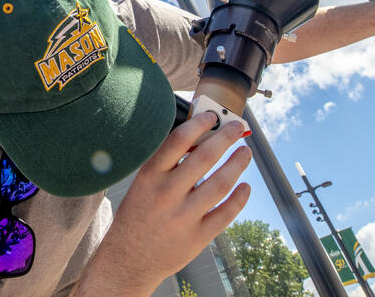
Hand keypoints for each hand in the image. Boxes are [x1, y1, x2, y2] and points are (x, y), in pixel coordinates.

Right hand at [73, 112, 251, 296]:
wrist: (129, 258)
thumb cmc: (136, 214)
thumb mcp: (142, 183)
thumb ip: (164, 164)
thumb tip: (196, 139)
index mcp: (151, 175)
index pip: (179, 140)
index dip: (199, 124)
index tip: (212, 115)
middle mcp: (168, 192)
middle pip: (205, 157)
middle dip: (226, 137)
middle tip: (238, 128)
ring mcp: (184, 215)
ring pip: (220, 183)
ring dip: (237, 164)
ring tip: (245, 153)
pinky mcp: (198, 236)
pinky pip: (226, 213)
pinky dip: (239, 198)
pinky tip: (245, 187)